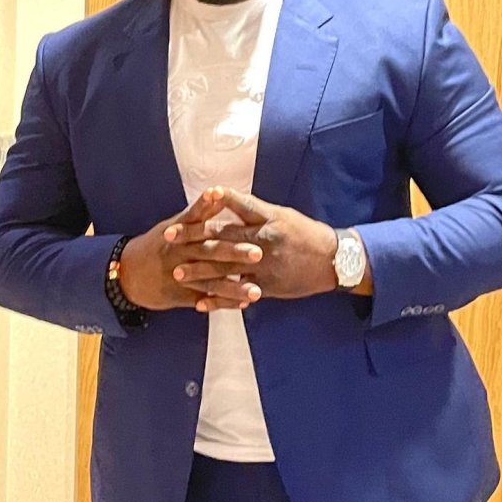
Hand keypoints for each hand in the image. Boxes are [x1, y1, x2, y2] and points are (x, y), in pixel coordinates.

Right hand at [118, 187, 264, 311]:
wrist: (128, 273)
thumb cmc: (159, 245)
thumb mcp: (174, 225)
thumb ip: (199, 213)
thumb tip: (220, 193)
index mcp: (178, 232)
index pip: (196, 218)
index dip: (208, 207)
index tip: (225, 199)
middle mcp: (179, 252)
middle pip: (208, 251)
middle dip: (233, 253)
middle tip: (258, 253)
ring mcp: (179, 275)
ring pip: (209, 280)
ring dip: (233, 286)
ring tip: (256, 291)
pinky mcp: (180, 294)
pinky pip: (204, 299)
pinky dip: (223, 302)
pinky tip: (243, 303)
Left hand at [174, 187, 339, 308]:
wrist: (332, 261)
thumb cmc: (305, 234)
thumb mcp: (281, 215)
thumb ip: (254, 211)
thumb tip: (227, 199)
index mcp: (268, 218)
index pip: (237, 205)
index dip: (214, 202)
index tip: (194, 199)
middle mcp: (264, 240)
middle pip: (223, 237)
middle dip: (193, 238)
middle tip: (169, 238)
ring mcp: (264, 265)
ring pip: (227, 268)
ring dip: (200, 271)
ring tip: (178, 273)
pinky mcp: (267, 285)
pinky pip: (238, 293)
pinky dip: (219, 299)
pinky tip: (200, 303)